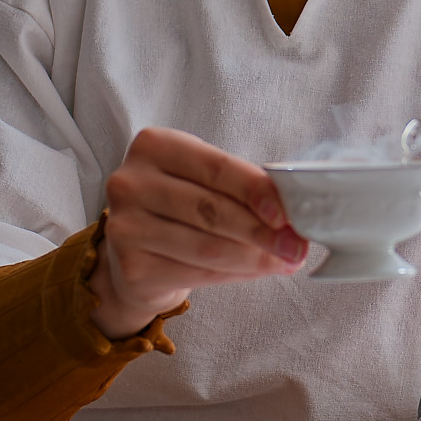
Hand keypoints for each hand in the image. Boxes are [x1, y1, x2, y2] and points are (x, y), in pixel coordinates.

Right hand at [87, 127, 308, 337]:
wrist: (134, 251)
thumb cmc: (179, 206)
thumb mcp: (204, 181)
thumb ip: (241, 190)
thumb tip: (291, 219)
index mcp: (154, 146)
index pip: (216, 168)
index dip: (255, 191)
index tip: (286, 214)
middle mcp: (130, 183)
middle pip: (211, 210)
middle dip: (261, 231)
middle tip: (296, 246)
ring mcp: (125, 226)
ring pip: (207, 246)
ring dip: (254, 257)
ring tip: (283, 261)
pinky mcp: (130, 267)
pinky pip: (196, 274)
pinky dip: (234, 274)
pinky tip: (256, 271)